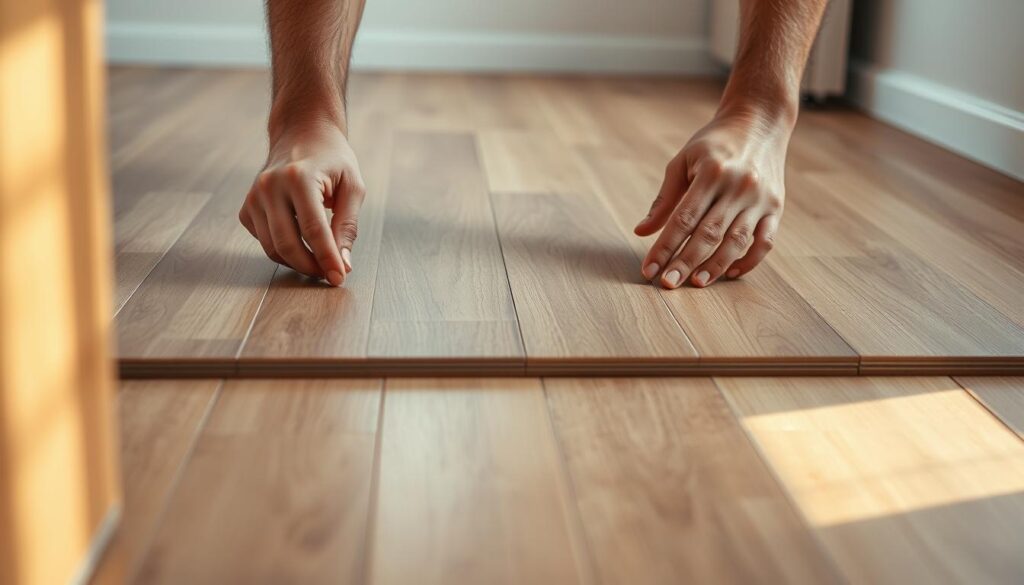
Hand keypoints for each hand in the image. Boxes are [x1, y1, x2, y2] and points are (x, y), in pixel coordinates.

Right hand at [239, 121, 364, 286]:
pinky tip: (301, 243)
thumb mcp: (352, 186)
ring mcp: (253, 197)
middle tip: (330, 274)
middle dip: (311, 266)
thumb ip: (348, 226)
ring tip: (320, 262)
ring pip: (273, 248)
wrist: (301, 134)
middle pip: (287, 244)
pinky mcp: (246, 208)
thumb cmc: (332, 159)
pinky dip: (283, 251)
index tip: (339, 278)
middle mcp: (269, 186)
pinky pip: (264, 241)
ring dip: (298, 262)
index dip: (327, 258)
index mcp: (298, 177)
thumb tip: (342, 263)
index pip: (313, 230)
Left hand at [634, 107, 789, 288]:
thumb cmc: (713, 143)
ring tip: (696, 283)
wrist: (760, 121)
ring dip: (715, 266)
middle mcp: (739, 186)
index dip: (664, 247)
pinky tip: (729, 273)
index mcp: (712, 172)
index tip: (649, 270)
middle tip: (668, 284)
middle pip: (709, 234)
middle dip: (686, 262)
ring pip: (737, 241)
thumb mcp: (683, 160)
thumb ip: (665, 198)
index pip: (683, 219)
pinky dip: (749, 261)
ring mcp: (760, 198)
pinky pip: (764, 242)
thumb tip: (641, 231)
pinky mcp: (776, 207)